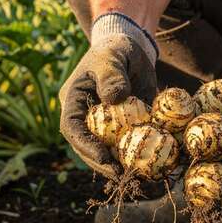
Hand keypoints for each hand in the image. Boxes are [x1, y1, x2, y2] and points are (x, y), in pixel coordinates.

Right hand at [60, 14, 158, 178]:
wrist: (130, 48)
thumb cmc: (115, 50)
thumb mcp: (111, 58)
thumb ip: (111, 76)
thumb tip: (115, 99)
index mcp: (73, 100)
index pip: (72, 128)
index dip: (85, 146)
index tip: (104, 158)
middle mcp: (84, 117)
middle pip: (87, 147)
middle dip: (103, 163)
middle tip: (122, 174)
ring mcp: (102, 124)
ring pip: (105, 150)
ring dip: (119, 163)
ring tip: (137, 174)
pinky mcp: (120, 127)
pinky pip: (124, 144)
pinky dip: (135, 154)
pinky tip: (149, 163)